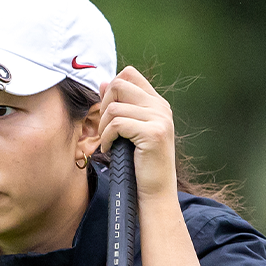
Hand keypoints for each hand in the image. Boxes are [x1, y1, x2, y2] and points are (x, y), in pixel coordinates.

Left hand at [95, 66, 177, 202]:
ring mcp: (160, 120)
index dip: (111, 88)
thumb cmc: (141, 163)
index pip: (129, 74)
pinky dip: (106, 138)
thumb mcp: (130, 129)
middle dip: (104, 105)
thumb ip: (120, 104)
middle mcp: (161, 108)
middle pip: (119, 84)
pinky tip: (110, 149)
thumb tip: (104, 82)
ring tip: (108, 142)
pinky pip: (116, 124)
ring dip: (104, 127)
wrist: (156, 192)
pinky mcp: (153, 133)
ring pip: (114, 108)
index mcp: (157, 104)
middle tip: (105, 128)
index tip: (107, 110)